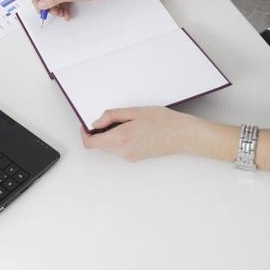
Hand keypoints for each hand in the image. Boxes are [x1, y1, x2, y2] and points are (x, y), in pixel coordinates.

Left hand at [80, 106, 208, 160]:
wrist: (184, 135)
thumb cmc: (164, 122)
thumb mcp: (134, 111)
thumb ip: (111, 116)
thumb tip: (96, 123)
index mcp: (120, 139)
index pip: (91, 143)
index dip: (85, 133)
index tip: (87, 125)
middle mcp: (123, 151)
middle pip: (100, 144)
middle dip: (99, 131)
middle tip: (111, 118)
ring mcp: (130, 156)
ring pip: (110, 146)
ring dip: (110, 135)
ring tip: (127, 121)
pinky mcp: (136, 157)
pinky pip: (120, 148)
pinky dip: (120, 139)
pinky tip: (133, 128)